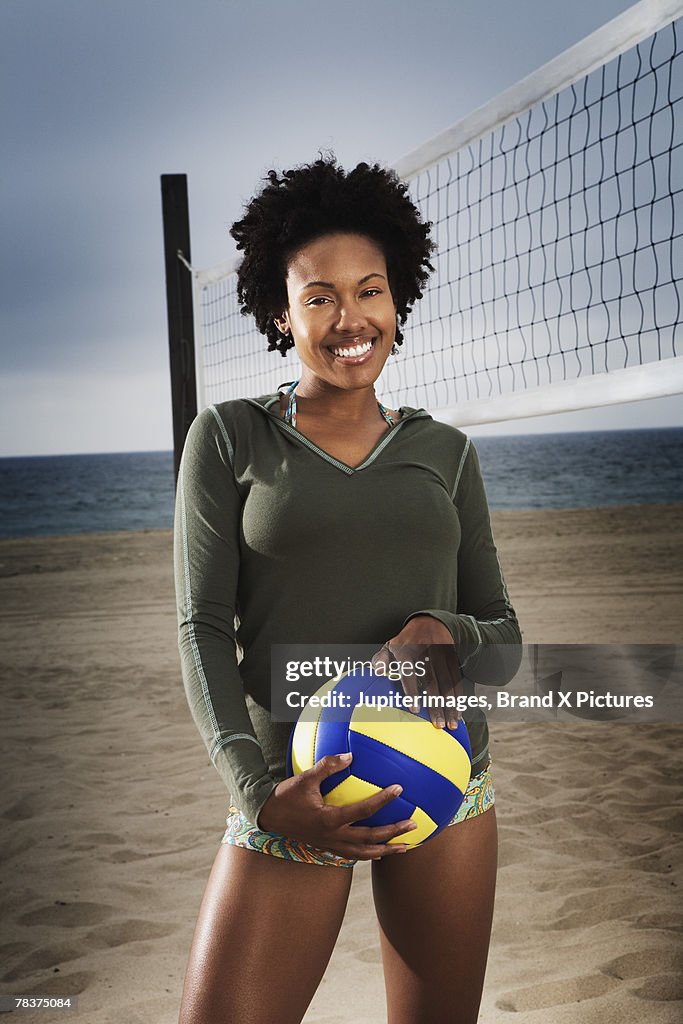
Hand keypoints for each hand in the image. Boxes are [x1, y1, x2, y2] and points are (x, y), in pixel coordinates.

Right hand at [257, 752, 416, 859]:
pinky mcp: (328, 848)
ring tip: (406, 847)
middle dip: (394, 833)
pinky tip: (380, 852)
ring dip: (386, 850)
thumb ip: (328, 766)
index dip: (383, 800)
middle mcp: (333, 836)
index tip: (399, 789)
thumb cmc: (286, 796)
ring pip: (364, 854)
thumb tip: (350, 756)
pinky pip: (353, 856)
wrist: (268, 817)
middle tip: (414, 824)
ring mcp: (331, 845)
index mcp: (330, 819)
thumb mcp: (304, 778)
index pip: (363, 811)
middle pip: (370, 839)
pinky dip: (369, 855)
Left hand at [371, 614, 462, 729]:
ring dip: (450, 705)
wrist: (430, 622)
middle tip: (437, 725)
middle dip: (436, 704)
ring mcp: (442, 656)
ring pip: (448, 683)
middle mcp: (426, 652)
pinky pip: (457, 680)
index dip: (412, 690)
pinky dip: (459, 698)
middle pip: (432, 681)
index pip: (410, 672)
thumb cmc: (405, 642)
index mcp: (406, 650)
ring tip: (451, 724)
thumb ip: (381, 659)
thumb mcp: (389, 646)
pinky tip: (458, 712)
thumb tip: (377, 671)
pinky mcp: (453, 659)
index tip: (414, 708)